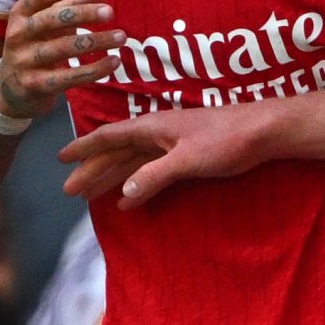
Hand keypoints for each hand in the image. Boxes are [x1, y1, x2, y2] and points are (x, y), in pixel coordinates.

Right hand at [0, 0, 125, 117]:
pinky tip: (114, 62)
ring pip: (64, 47)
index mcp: (20, 14)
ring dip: (96, 41)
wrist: (10, 89)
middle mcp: (18, 35)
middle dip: (83, 14)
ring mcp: (24, 61)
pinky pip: (69, 77)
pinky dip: (94, 69)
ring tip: (120, 37)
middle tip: (110, 12)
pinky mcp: (35, 85)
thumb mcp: (45, 24)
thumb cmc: (34, 47)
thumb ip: (70, 6)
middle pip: (53, 20)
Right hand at [59, 105, 271, 205]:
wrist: (263, 132)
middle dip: (92, 170)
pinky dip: (136, 182)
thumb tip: (124, 194)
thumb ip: (155, 175)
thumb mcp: (188, 160)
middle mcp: (157, 132)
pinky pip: (150, 168)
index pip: (109, 136)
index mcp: (152, 127)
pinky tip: (128, 197)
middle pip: (116, 152)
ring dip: (111, 177)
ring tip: (90, 196)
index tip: (61, 158)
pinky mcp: (186, 154)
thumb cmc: (227, 139)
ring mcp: (171, 143)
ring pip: (132, 161)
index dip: (84, 148)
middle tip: (70, 191)